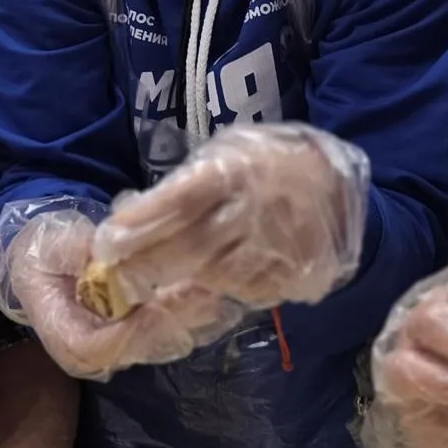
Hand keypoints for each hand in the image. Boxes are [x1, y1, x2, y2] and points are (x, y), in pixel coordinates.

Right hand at [4, 210, 241, 380]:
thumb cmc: (48, 253)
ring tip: (212, 285)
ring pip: (163, 342)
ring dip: (191, 316)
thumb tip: (108, 252)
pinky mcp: (143, 337)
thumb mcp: (54, 245)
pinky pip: (173, 330)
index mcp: (65, 337)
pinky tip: (210, 285)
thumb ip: (79, 252)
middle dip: (173, 320)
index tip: (157, 305)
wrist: (50, 262)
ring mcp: (123, 348)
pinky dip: (193, 311)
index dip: (131, 332)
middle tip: (202, 290)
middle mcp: (96, 354)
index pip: (98, 348)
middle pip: (139, 348)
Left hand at [91, 123, 369, 309]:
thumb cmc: (266, 165)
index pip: (182, 198)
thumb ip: (186, 183)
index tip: (110, 238)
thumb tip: (129, 214)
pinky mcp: (299, 275)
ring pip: (216, 276)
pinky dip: (223, 290)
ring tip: (159, 281)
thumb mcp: (227, 155)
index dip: (143, 220)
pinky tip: (212, 280)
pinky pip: (248, 292)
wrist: (337, 182)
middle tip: (118, 276)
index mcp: (238, 169)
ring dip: (181, 282)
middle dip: (148, 264)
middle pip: (192, 247)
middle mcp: (259, 208)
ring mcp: (282, 245)